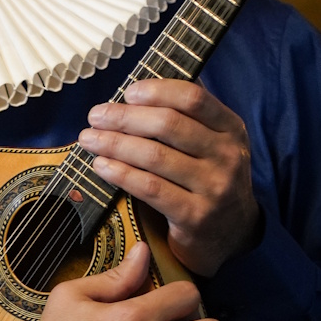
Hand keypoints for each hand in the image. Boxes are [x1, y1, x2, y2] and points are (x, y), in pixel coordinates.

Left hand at [80, 78, 261, 275]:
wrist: (231, 232)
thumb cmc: (208, 176)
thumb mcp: (212, 141)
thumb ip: (186, 115)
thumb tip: (138, 88)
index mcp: (231, 128)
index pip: (193, 98)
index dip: (156, 90)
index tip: (127, 93)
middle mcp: (228, 155)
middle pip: (169, 125)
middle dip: (124, 117)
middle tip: (95, 116)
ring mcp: (214, 187)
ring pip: (155, 156)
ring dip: (115, 144)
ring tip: (89, 139)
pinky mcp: (195, 216)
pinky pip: (150, 189)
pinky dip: (121, 174)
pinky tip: (101, 166)